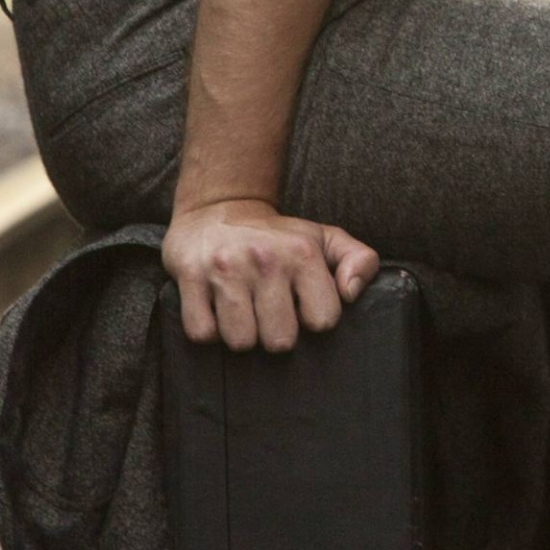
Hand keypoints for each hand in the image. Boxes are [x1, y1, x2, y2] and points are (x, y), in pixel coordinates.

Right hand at [163, 195, 379, 351]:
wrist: (217, 207)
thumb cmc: (276, 235)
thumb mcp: (324, 238)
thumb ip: (360, 261)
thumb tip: (351, 294)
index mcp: (302, 253)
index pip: (323, 320)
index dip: (313, 319)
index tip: (301, 306)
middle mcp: (265, 260)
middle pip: (280, 341)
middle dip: (276, 334)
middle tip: (268, 313)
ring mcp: (225, 269)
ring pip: (241, 342)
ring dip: (242, 335)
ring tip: (243, 312)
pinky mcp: (189, 276)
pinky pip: (202, 333)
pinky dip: (209, 331)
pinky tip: (217, 311)